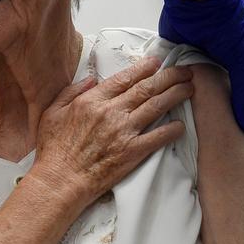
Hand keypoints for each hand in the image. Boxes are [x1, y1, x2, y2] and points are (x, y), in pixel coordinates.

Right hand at [34, 57, 193, 201]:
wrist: (60, 181)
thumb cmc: (54, 149)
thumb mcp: (53, 111)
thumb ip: (72, 91)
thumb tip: (91, 79)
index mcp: (93, 100)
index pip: (125, 78)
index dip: (144, 68)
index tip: (156, 62)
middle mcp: (112, 112)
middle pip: (146, 88)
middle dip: (169, 76)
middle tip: (184, 71)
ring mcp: (124, 132)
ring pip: (156, 107)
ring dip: (175, 95)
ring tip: (189, 88)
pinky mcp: (132, 153)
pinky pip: (158, 138)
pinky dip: (172, 130)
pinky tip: (182, 124)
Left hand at [159, 0, 243, 132]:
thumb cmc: (227, 26)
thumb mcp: (241, 62)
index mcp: (239, 61)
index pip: (239, 94)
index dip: (235, 113)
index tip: (228, 136)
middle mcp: (218, 60)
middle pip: (214, 91)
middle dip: (208, 108)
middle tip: (200, 136)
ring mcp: (197, 56)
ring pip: (192, 84)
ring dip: (186, 98)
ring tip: (179, 125)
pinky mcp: (176, 52)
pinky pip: (173, 73)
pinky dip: (169, 85)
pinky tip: (164, 104)